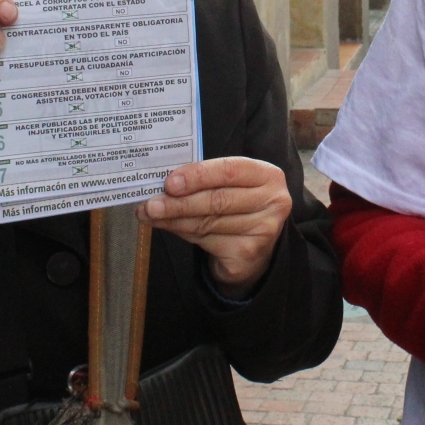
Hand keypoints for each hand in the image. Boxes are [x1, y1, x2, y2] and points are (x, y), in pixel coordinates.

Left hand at [137, 158, 292, 297]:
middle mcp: (273, 202)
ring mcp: (263, 230)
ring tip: (151, 215)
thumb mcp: (229, 186)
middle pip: (218, 200)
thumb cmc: (236, 206)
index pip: (230, 171)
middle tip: (151, 204)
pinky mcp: (248, 253)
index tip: (170, 182)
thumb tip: (163, 184)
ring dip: (174, 219)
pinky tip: (168, 227)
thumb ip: (205, 180)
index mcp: (268, 175)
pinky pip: (206, 241)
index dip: (198, 176)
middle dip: (179, 202)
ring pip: (208, 222)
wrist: (252, 247)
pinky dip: (183, 233)